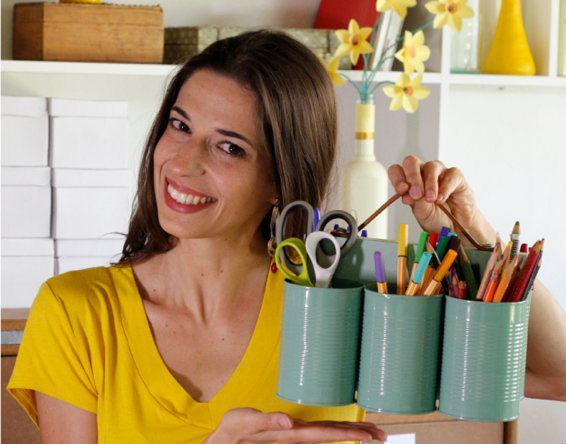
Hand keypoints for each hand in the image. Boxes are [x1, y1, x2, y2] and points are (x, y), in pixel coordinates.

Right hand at [204, 407, 386, 443]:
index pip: (327, 433)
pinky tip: (343, 429)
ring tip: (372, 433)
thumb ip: (266, 421)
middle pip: (333, 435)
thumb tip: (288, 422)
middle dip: (359, 434)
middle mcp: (297, 437)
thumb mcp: (244, 422)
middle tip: (383, 435)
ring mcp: (295, 437)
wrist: (223, 443)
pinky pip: (318, 432)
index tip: (372, 435)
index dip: (350, 434)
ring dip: (350, 432)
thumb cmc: (233, 432)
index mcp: (290, 435)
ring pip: (328, 433)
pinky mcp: (290, 434)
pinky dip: (334, 430)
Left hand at [388, 156, 495, 245]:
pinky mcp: (456, 176)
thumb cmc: (436, 218)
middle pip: (412, 162)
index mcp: (409, 181)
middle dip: (413, 177)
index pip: (397, 170)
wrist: (456, 227)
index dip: (397, 178)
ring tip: (430, 199)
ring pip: (431, 167)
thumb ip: (415, 201)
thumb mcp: (422, 213)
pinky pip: (450, 175)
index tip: (402, 190)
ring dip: (429, 184)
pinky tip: (441, 199)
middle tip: (416, 194)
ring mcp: (439, 172)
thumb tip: (407, 193)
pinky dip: (445, 188)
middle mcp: (423, 173)